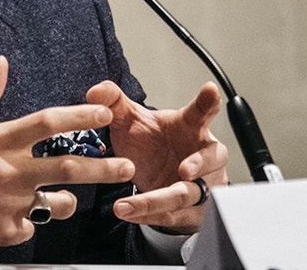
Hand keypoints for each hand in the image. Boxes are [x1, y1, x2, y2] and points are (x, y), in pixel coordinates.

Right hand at [0, 56, 135, 254]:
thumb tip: (2, 64)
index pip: (48, 123)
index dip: (80, 117)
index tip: (104, 115)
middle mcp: (9, 171)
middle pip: (69, 168)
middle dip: (104, 168)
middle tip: (126, 167)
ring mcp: (9, 202)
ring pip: (60, 204)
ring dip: (67, 202)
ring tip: (60, 199)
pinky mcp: (5, 229)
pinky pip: (32, 227)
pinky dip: (27, 222)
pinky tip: (10, 216)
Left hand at [85, 80, 229, 232]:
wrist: (155, 177)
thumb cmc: (152, 143)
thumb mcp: (131, 121)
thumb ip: (114, 102)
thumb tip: (95, 91)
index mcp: (190, 128)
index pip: (201, 112)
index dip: (208, 102)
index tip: (210, 90)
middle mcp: (202, 156)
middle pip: (211, 158)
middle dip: (199, 164)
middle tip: (184, 170)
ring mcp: (201, 185)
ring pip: (188, 194)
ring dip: (159, 200)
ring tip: (129, 203)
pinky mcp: (192, 211)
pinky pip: (173, 216)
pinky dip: (149, 215)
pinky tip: (128, 213)